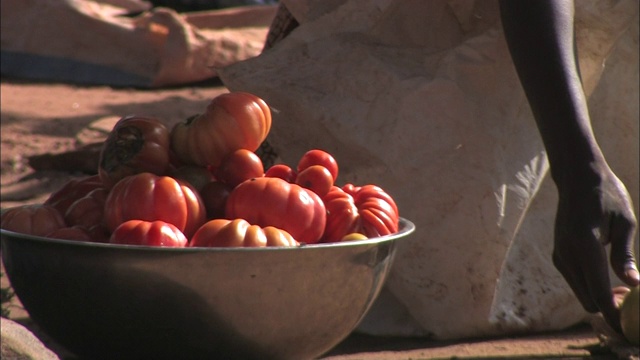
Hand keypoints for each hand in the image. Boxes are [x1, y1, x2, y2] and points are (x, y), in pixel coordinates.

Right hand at [552, 166, 638, 331]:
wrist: (577, 179)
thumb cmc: (607, 195)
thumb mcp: (624, 221)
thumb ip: (625, 255)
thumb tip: (634, 284)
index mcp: (584, 245)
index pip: (599, 291)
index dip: (614, 314)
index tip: (628, 326)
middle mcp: (567, 254)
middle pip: (588, 300)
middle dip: (610, 307)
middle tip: (631, 297)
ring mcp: (560, 255)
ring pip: (581, 293)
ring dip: (600, 298)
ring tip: (624, 285)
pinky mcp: (559, 256)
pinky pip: (576, 282)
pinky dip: (591, 287)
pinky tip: (607, 277)